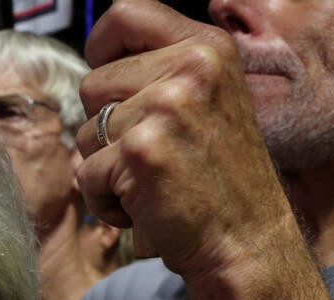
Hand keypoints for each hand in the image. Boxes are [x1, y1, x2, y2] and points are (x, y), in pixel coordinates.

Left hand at [75, 0, 291, 281]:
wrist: (247, 242)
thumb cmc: (219, 181)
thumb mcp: (208, 102)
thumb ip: (163, 72)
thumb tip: (100, 61)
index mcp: (208, 48)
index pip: (126, 13)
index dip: (102, 47)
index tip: (108, 76)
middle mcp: (191, 68)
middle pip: (92, 85)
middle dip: (105, 129)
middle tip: (152, 156)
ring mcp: (166, 108)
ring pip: (85, 134)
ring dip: (105, 169)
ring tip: (152, 182)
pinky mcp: (142, 151)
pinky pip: (86, 173)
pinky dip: (104, 200)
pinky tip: (145, 207)